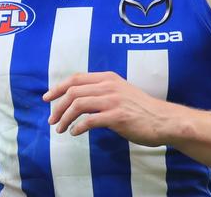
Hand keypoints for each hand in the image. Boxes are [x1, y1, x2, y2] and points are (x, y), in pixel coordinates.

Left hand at [43, 71, 169, 146]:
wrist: (162, 119)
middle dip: (58, 106)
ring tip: (60, 129)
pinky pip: (89, 120)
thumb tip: (78, 99)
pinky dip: (78, 127)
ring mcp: (113, 100)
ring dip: (65, 118)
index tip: (47, 98)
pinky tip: (75, 133)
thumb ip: (101, 91)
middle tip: (52, 120)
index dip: (58, 87)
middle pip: (73, 91)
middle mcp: (109, 86)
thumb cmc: (140, 108)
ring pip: (78, 104)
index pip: (75, 78)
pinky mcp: (117, 116)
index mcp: (108, 77)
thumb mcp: (120, 91)